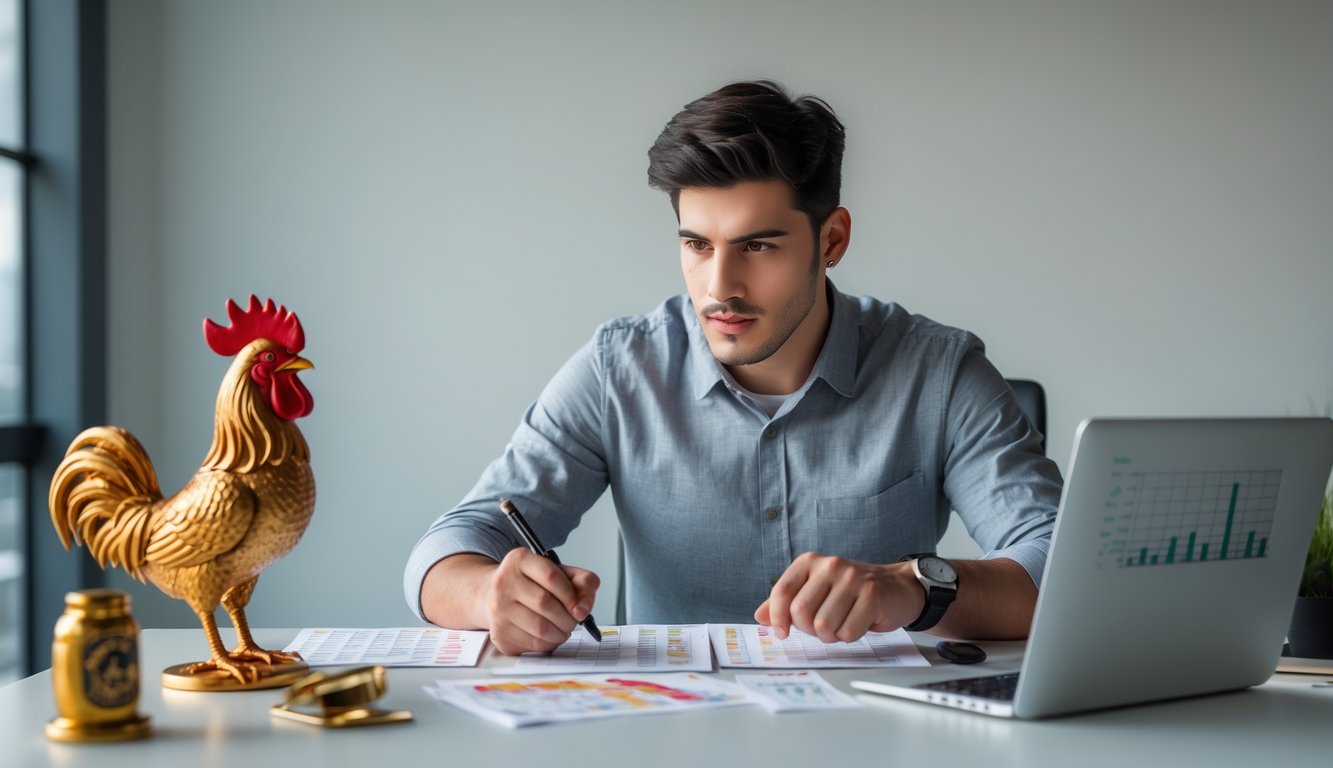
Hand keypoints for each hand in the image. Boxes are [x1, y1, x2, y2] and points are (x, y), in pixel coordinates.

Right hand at [483, 548, 599, 654]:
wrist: (495, 596)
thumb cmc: (533, 585)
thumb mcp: (560, 573)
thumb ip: (582, 583)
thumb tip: (583, 610)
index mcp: (520, 560)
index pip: (551, 577)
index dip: (571, 595)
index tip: (579, 608)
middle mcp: (504, 582)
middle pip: (545, 603)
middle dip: (567, 618)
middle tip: (573, 621)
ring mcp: (498, 608)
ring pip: (539, 628)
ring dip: (560, 634)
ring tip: (563, 629)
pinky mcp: (498, 633)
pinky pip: (532, 644)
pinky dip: (548, 644)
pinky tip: (549, 636)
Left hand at [754, 552, 922, 642]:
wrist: (897, 588)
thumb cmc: (850, 592)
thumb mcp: (815, 590)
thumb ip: (786, 602)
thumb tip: (759, 616)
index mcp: (810, 562)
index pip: (782, 591)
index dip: (778, 617)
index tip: (782, 632)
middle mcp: (830, 565)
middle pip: (802, 612)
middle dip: (809, 630)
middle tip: (822, 627)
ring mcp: (852, 579)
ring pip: (824, 626)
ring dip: (831, 635)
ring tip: (842, 623)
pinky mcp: (872, 596)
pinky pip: (847, 632)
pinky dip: (850, 636)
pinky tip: (858, 623)